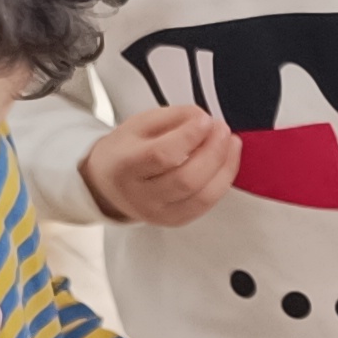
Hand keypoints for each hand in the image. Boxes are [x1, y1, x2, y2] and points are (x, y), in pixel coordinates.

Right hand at [80, 103, 240, 227]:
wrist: (108, 183)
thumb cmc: (124, 153)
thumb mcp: (139, 124)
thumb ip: (172, 117)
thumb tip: (203, 119)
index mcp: (125, 166)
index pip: (161, 155)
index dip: (189, 137)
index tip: (205, 120)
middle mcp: (140, 195)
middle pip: (186, 179)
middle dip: (212, 151)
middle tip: (221, 129)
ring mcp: (159, 212)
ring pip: (201, 196)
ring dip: (224, 166)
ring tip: (229, 142)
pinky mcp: (175, 220)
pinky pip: (207, 205)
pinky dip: (223, 181)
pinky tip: (226, 162)